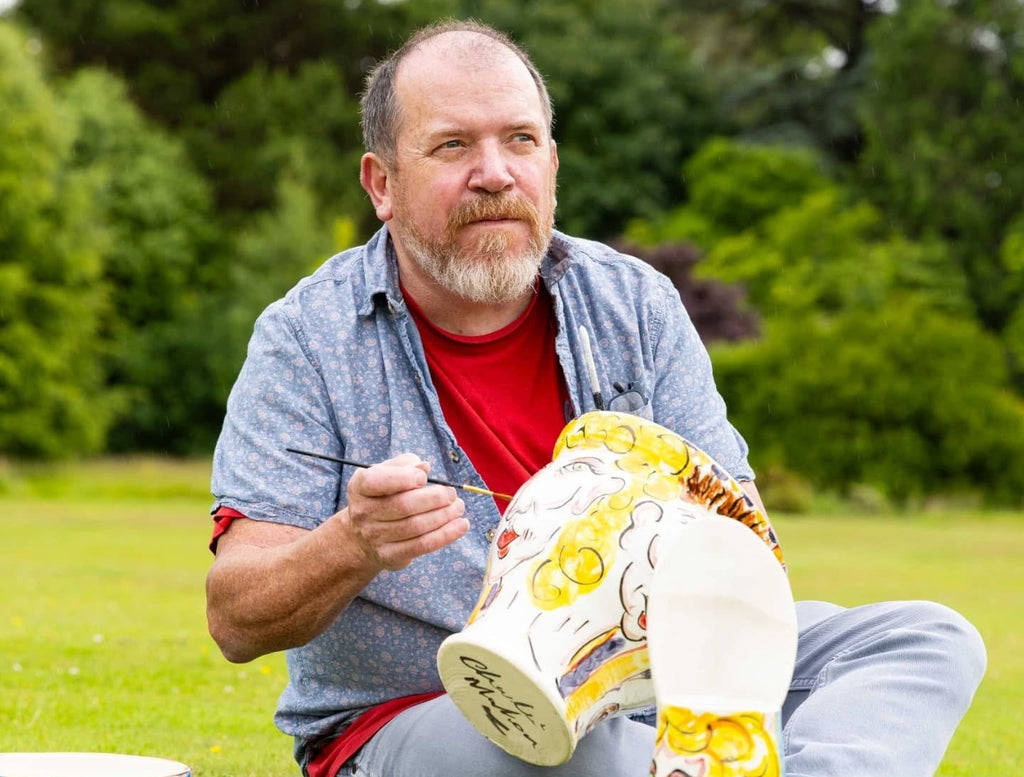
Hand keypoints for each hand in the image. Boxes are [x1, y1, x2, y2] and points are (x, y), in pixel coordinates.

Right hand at [341, 453, 468, 570]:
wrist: (363, 535)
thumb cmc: (383, 495)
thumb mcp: (386, 473)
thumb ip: (404, 465)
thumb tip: (424, 467)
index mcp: (360, 487)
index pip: (377, 481)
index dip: (403, 478)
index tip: (424, 478)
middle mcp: (362, 512)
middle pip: (403, 505)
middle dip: (434, 498)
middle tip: (451, 494)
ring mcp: (374, 537)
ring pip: (416, 526)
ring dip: (444, 516)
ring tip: (459, 507)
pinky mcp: (389, 556)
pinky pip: (422, 545)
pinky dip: (446, 535)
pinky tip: (461, 525)